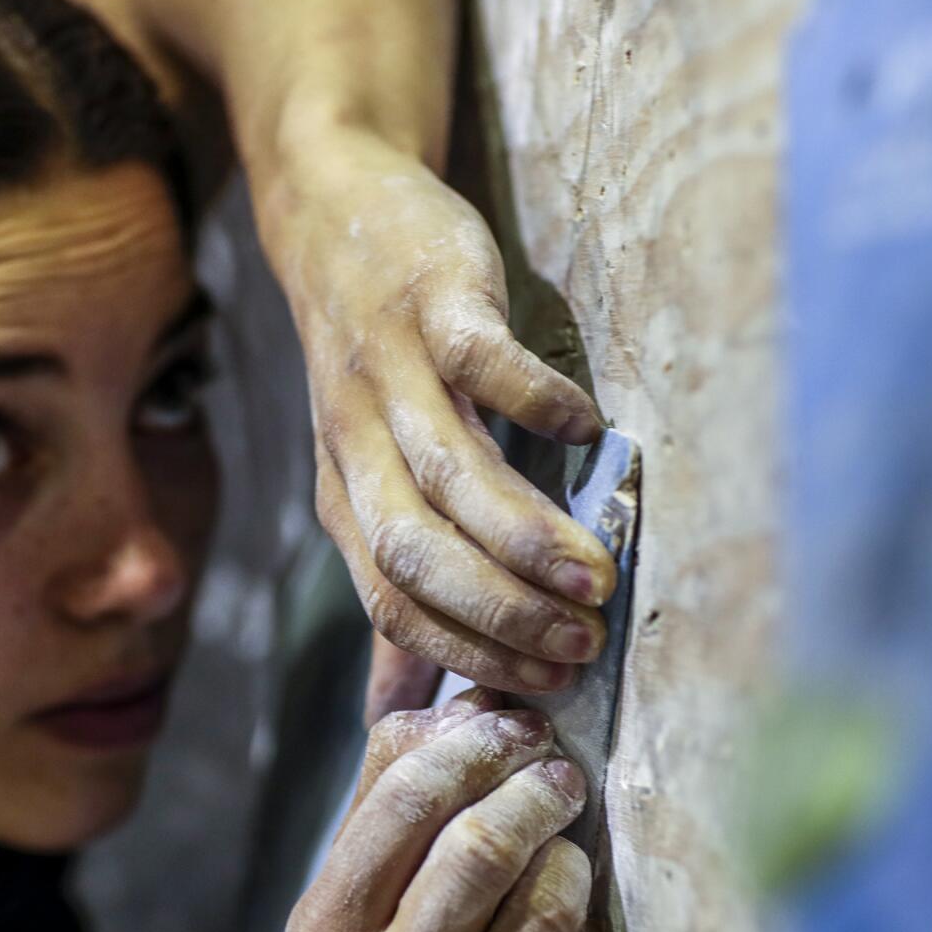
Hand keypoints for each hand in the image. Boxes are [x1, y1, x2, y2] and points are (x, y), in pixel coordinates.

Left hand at [251, 129, 619, 724]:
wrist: (335, 217)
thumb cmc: (372, 365)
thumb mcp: (364, 478)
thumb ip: (394, 588)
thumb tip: (397, 714)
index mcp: (345, 502)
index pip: (394, 605)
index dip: (470, 650)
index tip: (551, 684)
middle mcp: (357, 446)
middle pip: (414, 553)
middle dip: (500, 610)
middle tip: (582, 641)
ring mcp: (392, 371)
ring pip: (448, 471)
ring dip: (523, 534)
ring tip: (596, 576)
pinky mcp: (433, 302)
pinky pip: (480, 359)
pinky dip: (535, 400)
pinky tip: (591, 432)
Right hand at [284, 688, 611, 931]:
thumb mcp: (345, 906)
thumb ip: (388, 800)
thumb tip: (466, 703)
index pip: (403, 803)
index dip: (474, 748)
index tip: (515, 729)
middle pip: (482, 851)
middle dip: (536, 793)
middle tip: (561, 776)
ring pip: (547, 912)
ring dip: (570, 861)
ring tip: (565, 848)